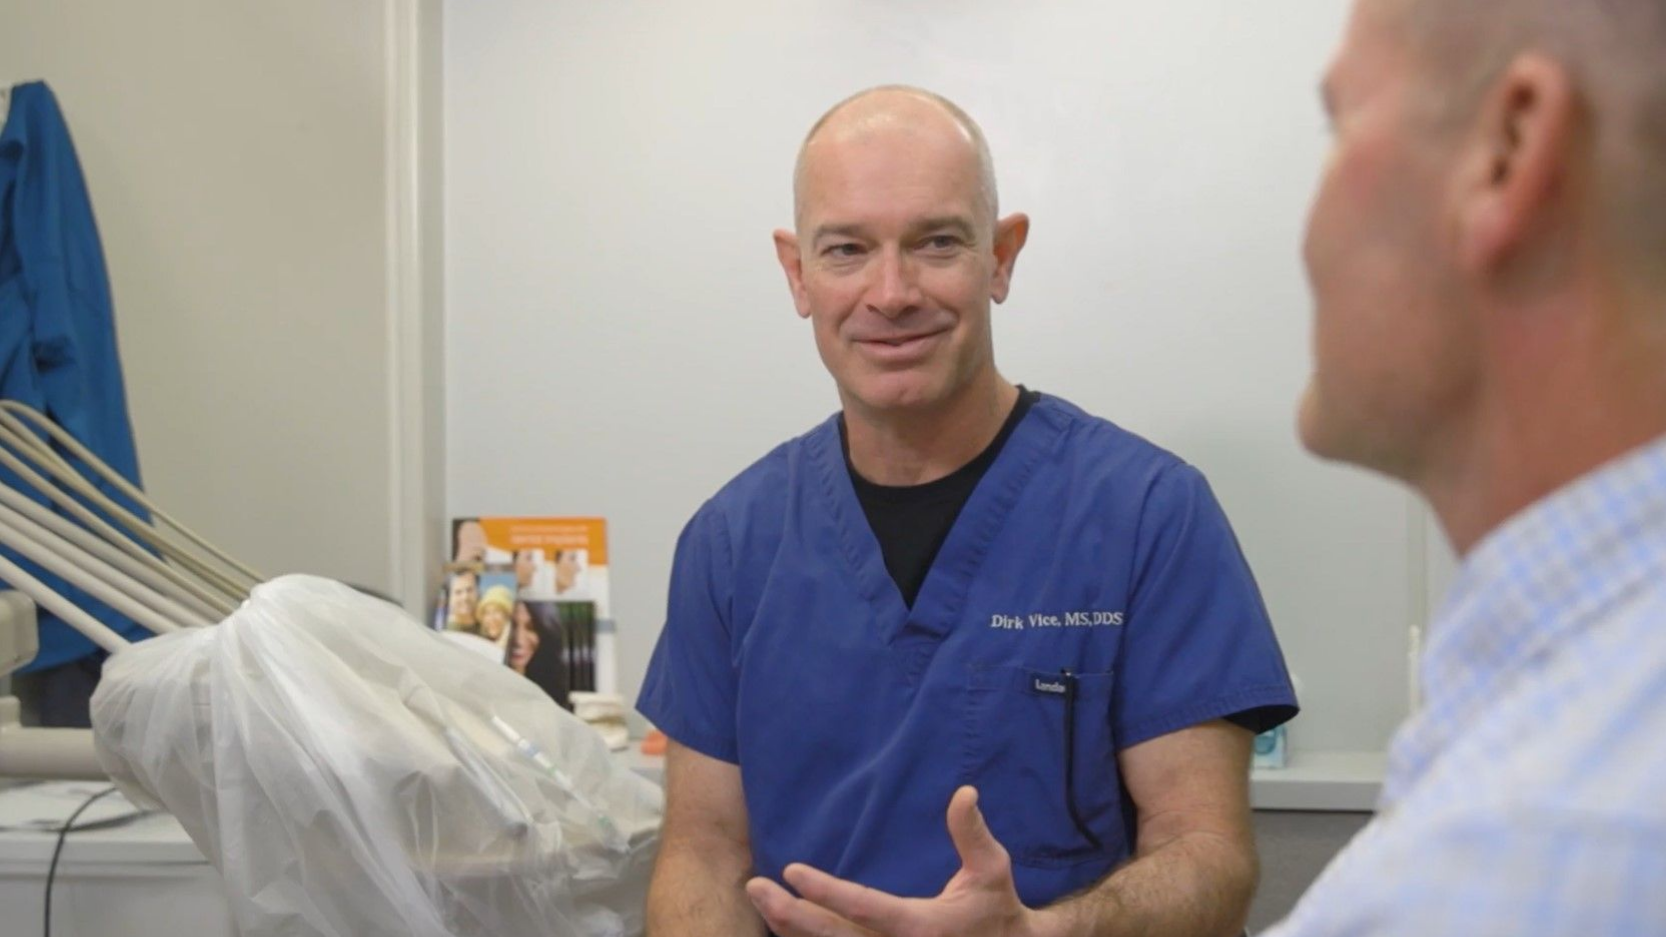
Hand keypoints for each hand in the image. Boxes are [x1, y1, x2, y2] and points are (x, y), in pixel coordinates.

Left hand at [744, 786, 1050, 936]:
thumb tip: (964, 792)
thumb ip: (972, 834)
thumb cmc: (996, 909)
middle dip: (789, 914)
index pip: (864, 908)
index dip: (826, 892)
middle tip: (755, 886)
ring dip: (790, 930)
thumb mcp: (992, 870)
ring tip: (760, 900)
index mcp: (921, 927)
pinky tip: (783, 925)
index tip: (793, 871)